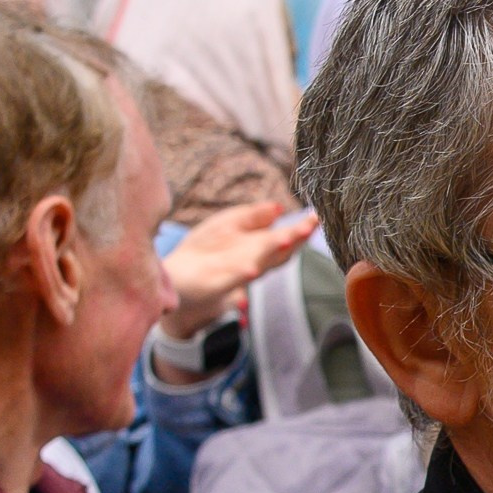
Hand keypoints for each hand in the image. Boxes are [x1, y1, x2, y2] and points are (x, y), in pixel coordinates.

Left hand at [158, 200, 319, 342]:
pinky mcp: (216, 285)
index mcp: (255, 249)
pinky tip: (251, 269)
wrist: (177, 283)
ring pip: (259, 265)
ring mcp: (234, 275)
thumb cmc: (204, 253)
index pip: (283, 239)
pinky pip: (231, 281)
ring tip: (285, 241)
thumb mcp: (228, 226)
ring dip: (272, 254)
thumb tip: (279, 207)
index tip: (315, 217)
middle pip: (277, 252)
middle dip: (292, 240)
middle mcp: (251, 262)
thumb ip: (253, 217)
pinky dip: (242, 276)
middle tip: (309, 227)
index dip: (299, 230)